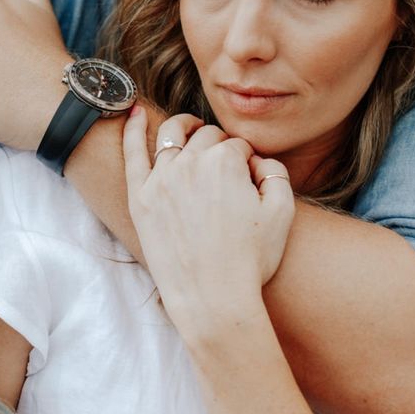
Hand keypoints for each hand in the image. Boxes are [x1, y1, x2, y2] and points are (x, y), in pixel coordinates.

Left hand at [123, 106, 294, 340]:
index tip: (249, 182)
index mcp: (225, 161)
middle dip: (219, 147)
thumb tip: (258, 160)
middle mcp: (190, 162)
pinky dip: (133, 128)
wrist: (214, 302)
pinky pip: (132, 153)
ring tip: (191, 128)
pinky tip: (134, 111)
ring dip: (185, 126)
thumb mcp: (282, 214)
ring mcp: (161, 178)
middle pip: (207, 138)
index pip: (237, 146)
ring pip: (173, 135)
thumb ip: (276, 173)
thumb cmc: (250, 262)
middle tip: (225, 170)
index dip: (246, 162)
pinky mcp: (140, 197)